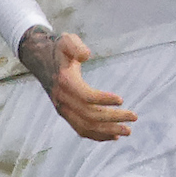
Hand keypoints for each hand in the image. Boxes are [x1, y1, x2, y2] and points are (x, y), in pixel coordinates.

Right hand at [17, 27, 134, 141]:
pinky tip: (114, 136)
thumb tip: (87, 55)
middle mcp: (62, 99)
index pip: (85, 96)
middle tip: (134, 117)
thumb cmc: (60, 49)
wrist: (41, 60)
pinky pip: (80, 129)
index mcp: (64, 82)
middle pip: (89, 114)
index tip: (121, 99)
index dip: (103, 100)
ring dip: (107, 131)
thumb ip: (75, 45)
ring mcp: (62, 109)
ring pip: (85, 126)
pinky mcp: (65, 114)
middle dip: (113, 118)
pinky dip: (97, 135)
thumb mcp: (66, 40)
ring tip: (128, 131)